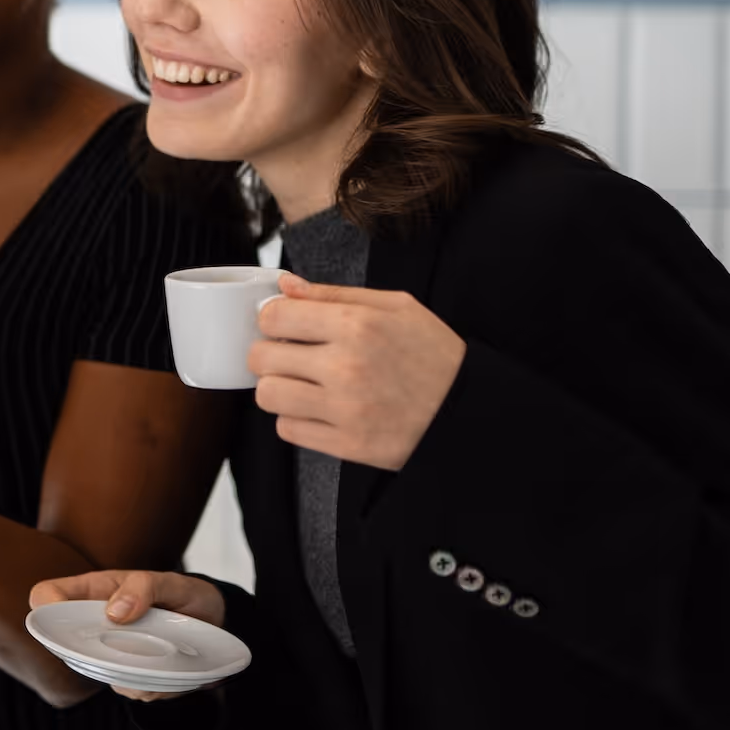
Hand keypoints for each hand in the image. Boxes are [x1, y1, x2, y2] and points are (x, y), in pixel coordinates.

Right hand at [28, 568, 226, 700]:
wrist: (214, 624)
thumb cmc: (184, 595)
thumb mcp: (172, 582)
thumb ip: (142, 587)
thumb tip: (114, 614)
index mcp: (93, 593)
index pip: (46, 595)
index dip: (44, 605)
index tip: (63, 618)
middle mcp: (94, 626)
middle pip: (63, 645)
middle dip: (93, 652)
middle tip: (135, 644)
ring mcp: (108, 654)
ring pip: (99, 675)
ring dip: (132, 673)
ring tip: (166, 654)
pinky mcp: (127, 679)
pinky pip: (129, 692)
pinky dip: (152, 686)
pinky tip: (170, 671)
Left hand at [248, 269, 464, 470]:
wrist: (468, 409)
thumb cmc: (433, 353)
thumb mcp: (396, 307)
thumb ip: (334, 294)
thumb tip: (284, 285)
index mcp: (358, 325)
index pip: (274, 316)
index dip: (272, 318)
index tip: (284, 325)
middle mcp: (346, 366)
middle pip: (261, 358)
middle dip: (270, 354)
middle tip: (292, 356)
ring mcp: (345, 409)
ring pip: (268, 396)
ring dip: (279, 388)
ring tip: (304, 384)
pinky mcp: (348, 445)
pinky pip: (288, 430)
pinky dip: (296, 420)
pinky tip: (320, 409)